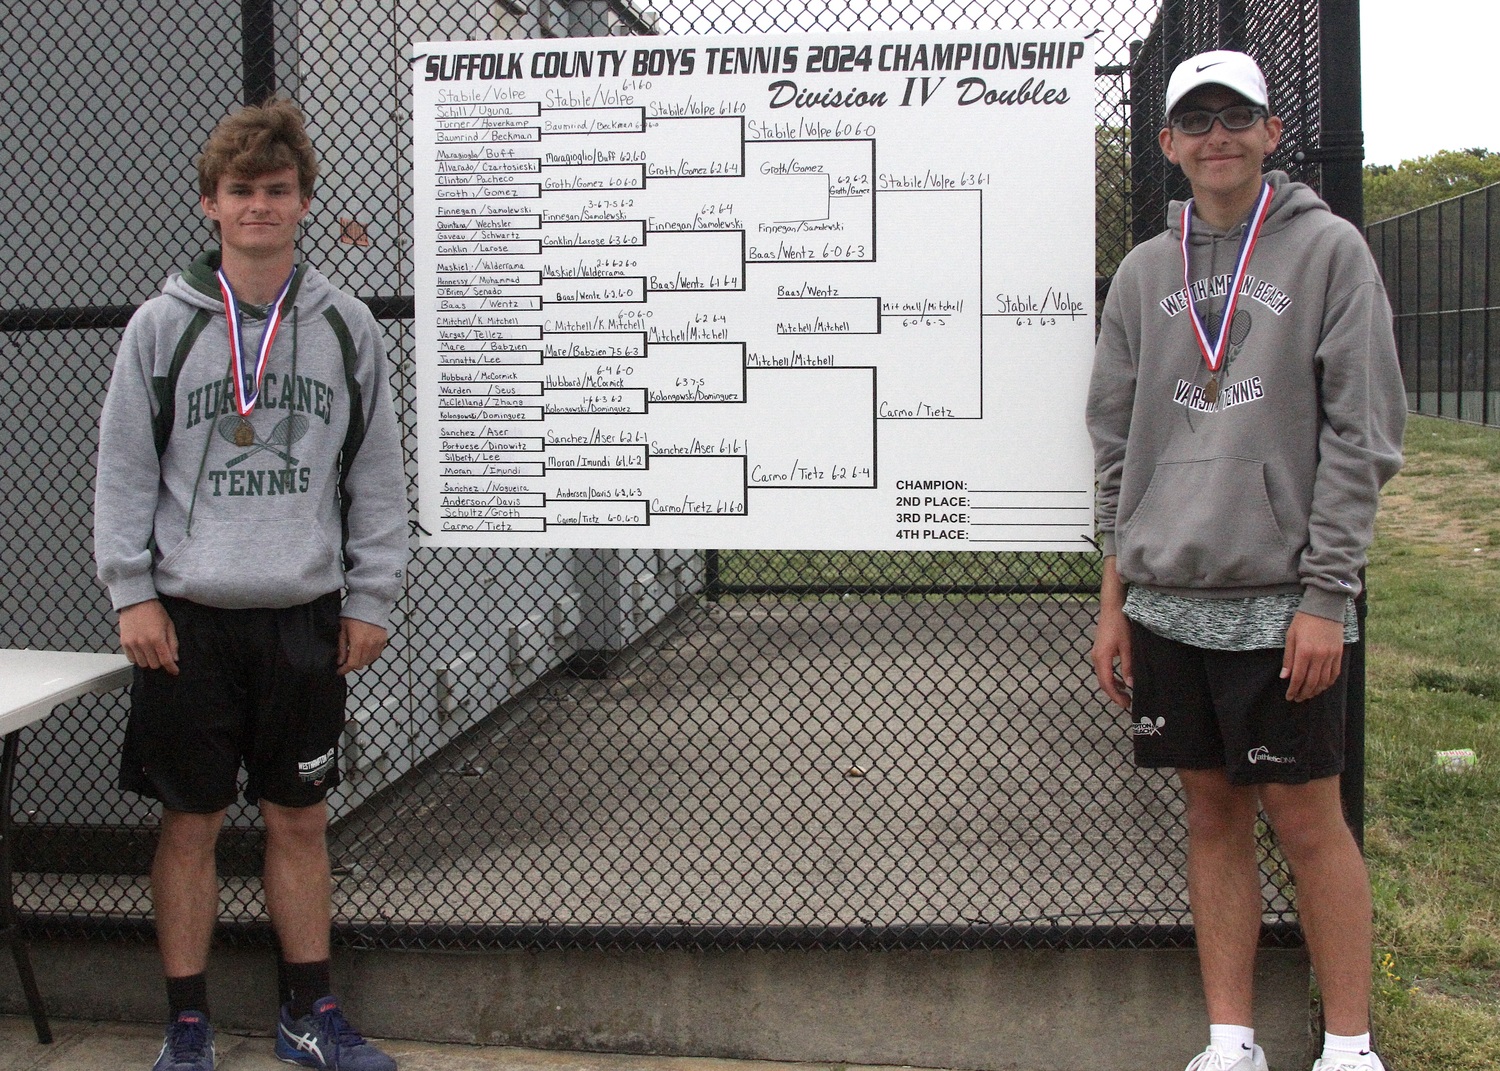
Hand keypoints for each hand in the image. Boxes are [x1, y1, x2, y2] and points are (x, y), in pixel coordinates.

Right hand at [119, 599, 177, 674]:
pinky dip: (138, 658)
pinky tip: (142, 651)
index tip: (175, 671)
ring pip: (142, 664)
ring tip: (151, 652)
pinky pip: (131, 659)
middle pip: (154, 665)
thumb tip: (174, 659)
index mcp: (157, 638)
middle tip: (162, 655)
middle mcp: (143, 643)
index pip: (165, 660)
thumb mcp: (169, 625)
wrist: (136, 601)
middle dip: (160, 662)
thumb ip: (172, 643)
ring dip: (148, 661)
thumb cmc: (155, 612)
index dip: (171, 668)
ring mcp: (132, 644)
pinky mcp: (123, 642)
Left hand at [338, 617, 387, 675]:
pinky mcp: (383, 640)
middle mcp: (369, 645)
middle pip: (360, 664)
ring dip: (361, 660)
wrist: (369, 603)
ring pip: (369, 661)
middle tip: (346, 660)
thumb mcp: (343, 630)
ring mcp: (378, 643)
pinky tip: (364, 649)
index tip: (339, 671)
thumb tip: (340, 661)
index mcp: (358, 642)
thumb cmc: (353, 615)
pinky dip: (370, 655)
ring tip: (355, 653)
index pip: (352, 664)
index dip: (344, 670)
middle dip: (352, 665)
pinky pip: (376, 654)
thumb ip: (342, 648)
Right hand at [1091, 556, 1132, 708]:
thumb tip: (1131, 684)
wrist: (1112, 607)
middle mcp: (1096, 657)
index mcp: (1102, 658)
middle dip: (1114, 694)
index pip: (1107, 683)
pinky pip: (1103, 668)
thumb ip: (1128, 666)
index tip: (1126, 705)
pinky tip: (1121, 679)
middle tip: (1127, 703)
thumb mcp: (1128, 647)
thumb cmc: (1121, 625)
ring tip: (1126, 694)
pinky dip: (1111, 677)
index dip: (1116, 696)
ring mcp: (1096, 653)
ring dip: (1113, 686)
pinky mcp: (1099, 650)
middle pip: (1103, 682)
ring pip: (1103, 675)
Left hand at [1281, 611, 1343, 701]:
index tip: (1289, 697)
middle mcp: (1319, 656)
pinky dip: (1328, 683)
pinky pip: (1335, 673)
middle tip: (1298, 698)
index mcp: (1304, 651)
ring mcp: (1331, 655)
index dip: (1293, 690)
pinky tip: (1322, 686)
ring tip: (1308, 694)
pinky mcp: (1339, 653)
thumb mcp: (1290, 637)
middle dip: (1304, 693)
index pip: (1298, 678)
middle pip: (1312, 682)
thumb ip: (1288, 658)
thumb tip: (1284, 677)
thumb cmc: (1303, 620)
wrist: (1325, 607)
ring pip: (1324, 680)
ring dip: (1316, 690)